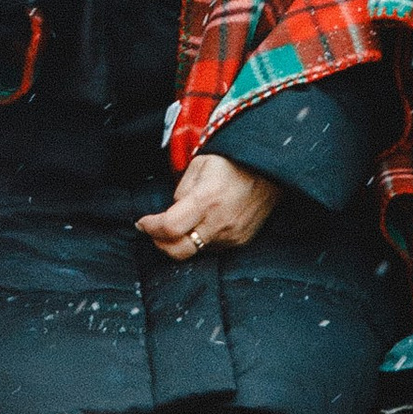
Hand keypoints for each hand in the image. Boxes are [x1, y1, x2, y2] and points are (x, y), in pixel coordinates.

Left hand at [138, 153, 278, 260]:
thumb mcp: (199, 165)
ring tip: (181, 224)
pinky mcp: (241, 241)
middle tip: (154, 232)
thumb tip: (171, 212)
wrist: (269, 169)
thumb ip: (181, 191)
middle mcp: (220, 222)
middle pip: (179, 251)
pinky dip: (201, 241)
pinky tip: (201, 226)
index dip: (150, 227)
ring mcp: (232, 235)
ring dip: (181, 242)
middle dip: (160, 243)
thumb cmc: (232, 162)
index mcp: (206, 199)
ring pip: (195, 251)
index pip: (169, 227)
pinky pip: (212, 249)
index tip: (142, 222)